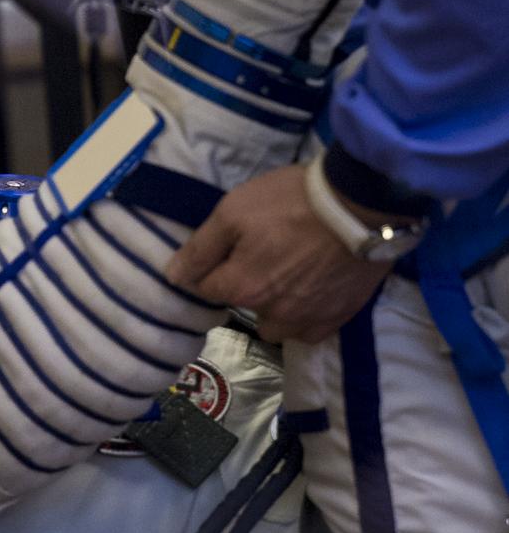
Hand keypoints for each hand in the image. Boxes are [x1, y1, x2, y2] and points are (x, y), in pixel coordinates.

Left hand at [165, 166, 390, 342]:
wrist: (360, 204)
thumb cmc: (290, 201)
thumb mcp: (233, 211)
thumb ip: (200, 248)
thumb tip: (173, 277)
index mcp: (242, 288)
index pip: (205, 288)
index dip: (208, 266)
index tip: (223, 247)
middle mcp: (272, 314)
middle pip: (242, 305)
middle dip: (242, 286)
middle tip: (259, 254)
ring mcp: (309, 319)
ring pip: (276, 326)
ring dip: (272, 308)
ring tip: (284, 277)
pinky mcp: (341, 316)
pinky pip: (310, 330)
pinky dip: (304, 317)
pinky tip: (309, 291)